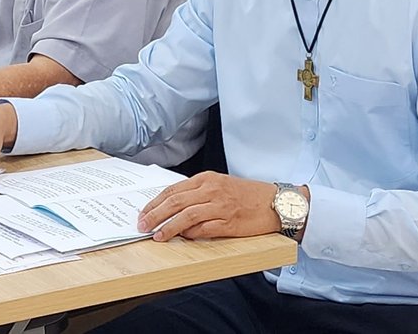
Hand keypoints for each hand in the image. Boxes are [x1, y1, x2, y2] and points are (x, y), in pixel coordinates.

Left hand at [136, 172, 280, 241]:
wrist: (275, 202)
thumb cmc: (246, 194)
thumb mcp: (219, 185)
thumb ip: (197, 193)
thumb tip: (171, 207)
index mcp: (206, 178)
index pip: (172, 190)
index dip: (154, 203)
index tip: (143, 213)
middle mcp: (212, 190)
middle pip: (175, 202)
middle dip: (155, 215)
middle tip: (142, 226)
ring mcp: (221, 206)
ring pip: (187, 216)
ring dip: (169, 227)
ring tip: (157, 236)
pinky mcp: (230, 223)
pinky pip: (205, 229)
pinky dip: (191, 234)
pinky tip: (183, 238)